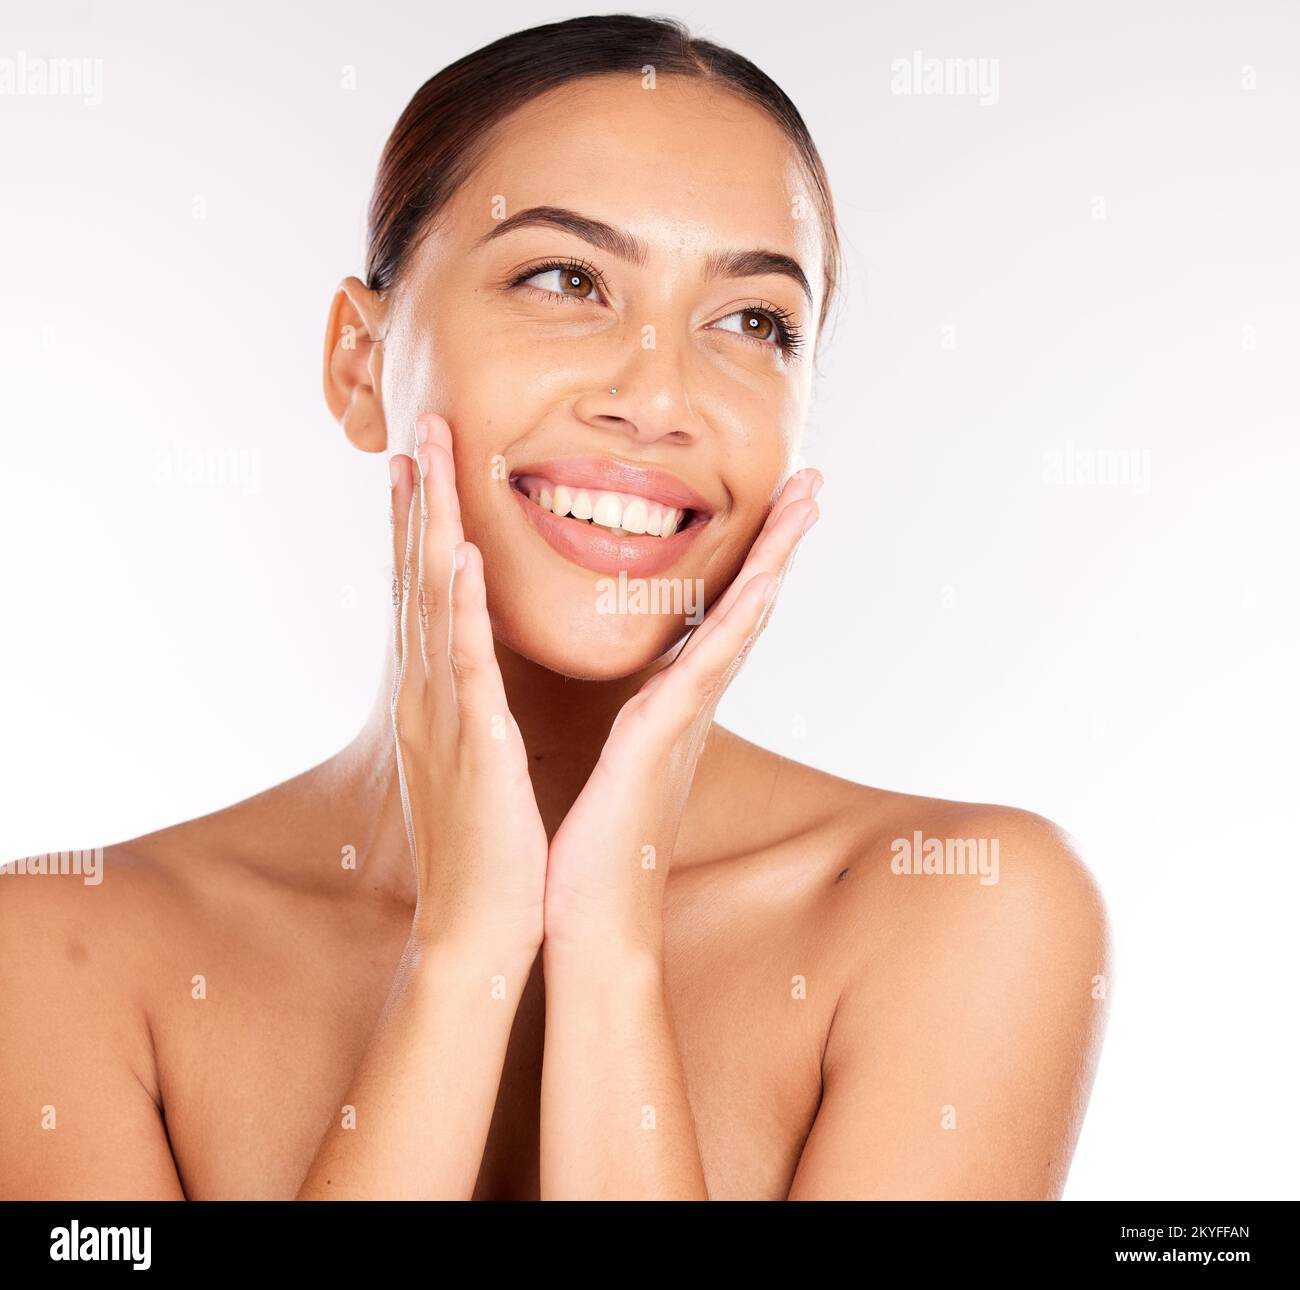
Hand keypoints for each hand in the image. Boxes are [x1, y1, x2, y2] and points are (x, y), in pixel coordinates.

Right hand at [389, 413, 548, 959]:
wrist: (478, 926)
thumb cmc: (488, 849)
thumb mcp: (476, 764)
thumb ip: (472, 712)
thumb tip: (477, 678)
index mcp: (435, 699)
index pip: (424, 597)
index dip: (419, 528)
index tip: (421, 467)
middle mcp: (426, 695)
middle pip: (417, 581)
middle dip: (418, 503)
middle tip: (418, 429)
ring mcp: (442, 715)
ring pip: (434, 603)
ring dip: (431, 526)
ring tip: (429, 457)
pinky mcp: (471, 744)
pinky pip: (464, 663)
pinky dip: (461, 606)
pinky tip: (462, 555)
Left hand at [542, 469, 821, 957]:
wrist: (594, 922)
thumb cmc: (598, 847)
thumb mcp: (616, 764)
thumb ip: (638, 725)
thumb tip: (645, 704)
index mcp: (671, 704)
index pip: (717, 616)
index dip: (751, 560)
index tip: (775, 508)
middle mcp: (689, 705)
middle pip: (745, 606)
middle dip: (780, 542)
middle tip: (814, 482)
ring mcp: (683, 721)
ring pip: (739, 623)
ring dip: (775, 559)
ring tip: (805, 503)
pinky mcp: (659, 740)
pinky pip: (703, 668)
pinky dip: (737, 622)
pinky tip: (763, 581)